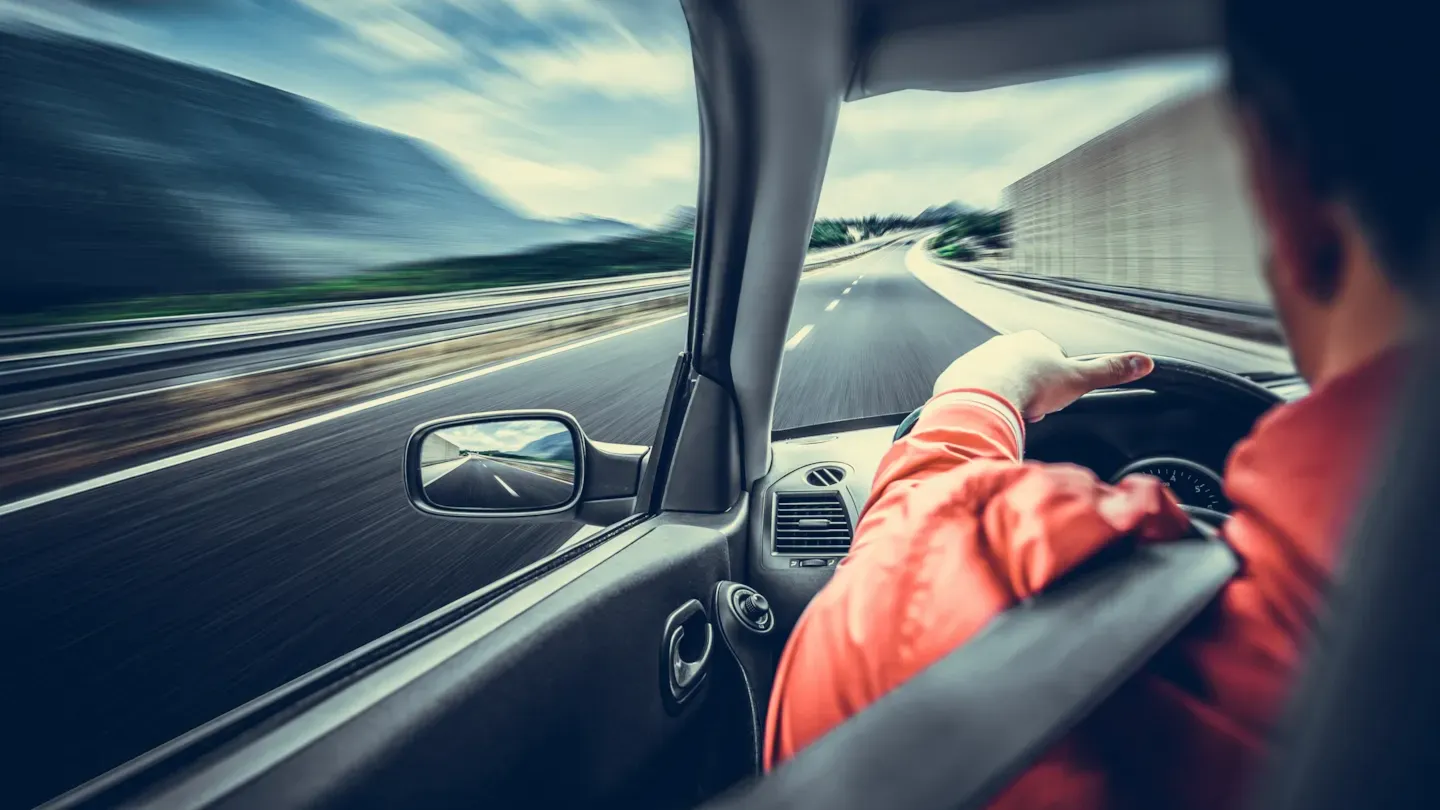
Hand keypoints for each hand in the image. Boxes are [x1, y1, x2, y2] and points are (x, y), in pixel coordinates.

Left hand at [933, 331, 1153, 420]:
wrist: (983, 397)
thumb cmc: (1029, 388)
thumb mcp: (1078, 379)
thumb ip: (1110, 371)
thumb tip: (1143, 362)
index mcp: (1032, 342)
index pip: (1049, 360)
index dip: (1053, 383)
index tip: (1051, 398)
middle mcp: (1002, 345)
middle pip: (1022, 372)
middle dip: (1027, 392)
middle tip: (1030, 412)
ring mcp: (977, 360)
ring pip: (996, 382)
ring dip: (1004, 399)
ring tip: (1008, 418)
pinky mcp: (956, 378)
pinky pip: (970, 393)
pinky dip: (979, 406)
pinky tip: (987, 418)